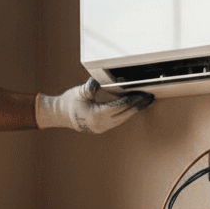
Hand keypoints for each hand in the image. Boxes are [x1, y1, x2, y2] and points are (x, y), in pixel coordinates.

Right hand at [35, 78, 153, 133]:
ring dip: (134, 111)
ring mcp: (102, 128)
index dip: (131, 101)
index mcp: (96, 115)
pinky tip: (134, 108)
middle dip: (137, 106)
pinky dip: (127, 113)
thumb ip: (90, 87)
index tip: (141, 95)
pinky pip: (118, 121)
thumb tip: (97, 81)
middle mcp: (100, 124)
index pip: (118, 107)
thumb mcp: (80, 92)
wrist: (60, 115)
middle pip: (124, 115)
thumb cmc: (70, 101)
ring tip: (145, 103)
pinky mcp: (103, 127)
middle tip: (149, 98)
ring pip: (123, 119)